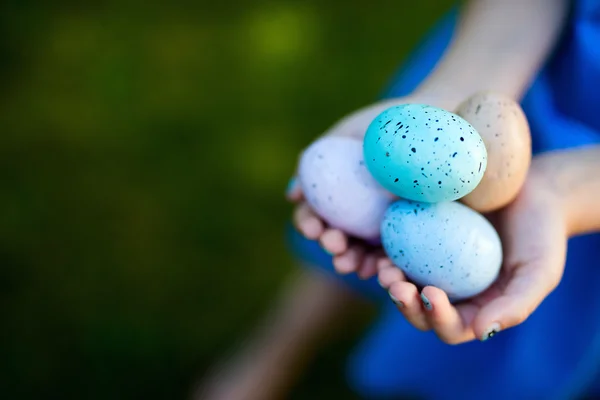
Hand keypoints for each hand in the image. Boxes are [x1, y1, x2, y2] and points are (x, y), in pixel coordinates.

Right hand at [287, 94, 448, 278]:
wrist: (437, 116)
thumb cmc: (386, 121)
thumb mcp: (345, 133)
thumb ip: (315, 161)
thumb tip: (293, 196)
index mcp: (336, 195)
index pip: (315, 215)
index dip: (309, 225)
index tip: (313, 228)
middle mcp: (356, 215)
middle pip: (337, 238)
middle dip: (332, 246)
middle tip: (333, 245)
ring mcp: (384, 226)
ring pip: (364, 252)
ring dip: (353, 261)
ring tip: (352, 265)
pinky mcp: (413, 235)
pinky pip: (397, 255)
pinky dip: (387, 265)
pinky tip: (383, 271)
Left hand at [377, 157, 567, 343]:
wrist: (534, 193)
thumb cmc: (541, 234)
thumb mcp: (540, 271)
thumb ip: (516, 306)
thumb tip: (480, 332)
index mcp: (478, 309)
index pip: (451, 328)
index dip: (436, 318)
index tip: (430, 293)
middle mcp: (453, 293)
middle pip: (420, 312)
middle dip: (405, 305)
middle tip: (395, 285)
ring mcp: (435, 268)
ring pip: (405, 285)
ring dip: (390, 283)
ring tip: (384, 269)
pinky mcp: (423, 242)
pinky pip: (401, 254)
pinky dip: (388, 255)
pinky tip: (382, 248)